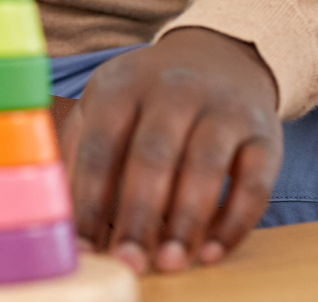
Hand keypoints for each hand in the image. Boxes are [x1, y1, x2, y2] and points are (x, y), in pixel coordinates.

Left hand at [60, 27, 281, 274]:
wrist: (220, 56)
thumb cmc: (148, 97)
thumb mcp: (108, 102)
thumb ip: (80, 148)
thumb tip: (54, 209)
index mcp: (123, 85)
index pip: (101, 145)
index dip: (89, 198)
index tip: (82, 246)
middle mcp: (172, 90)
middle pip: (152, 155)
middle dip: (138, 213)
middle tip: (128, 262)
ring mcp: (221, 108)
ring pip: (203, 165)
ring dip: (186, 220)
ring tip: (171, 262)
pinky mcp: (262, 133)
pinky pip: (253, 181)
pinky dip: (234, 221)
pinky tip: (213, 252)